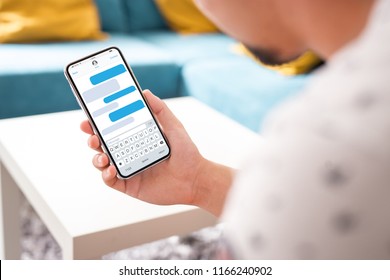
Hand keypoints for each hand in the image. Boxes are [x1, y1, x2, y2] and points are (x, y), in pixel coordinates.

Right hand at [80, 90, 204, 205]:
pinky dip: (106, 175)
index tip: (90, 116)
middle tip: (92, 135)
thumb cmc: (186, 153)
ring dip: (97, 157)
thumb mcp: (174, 127)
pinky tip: (111, 169)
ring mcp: (128, 169)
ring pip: (103, 163)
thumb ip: (161, 110)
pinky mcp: (130, 185)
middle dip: (92, 139)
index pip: (112, 129)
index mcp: (136, 139)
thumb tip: (145, 92)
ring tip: (102, 154)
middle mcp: (129, 153)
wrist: (195, 179)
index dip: (98, 123)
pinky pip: (111, 181)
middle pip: (103, 145)